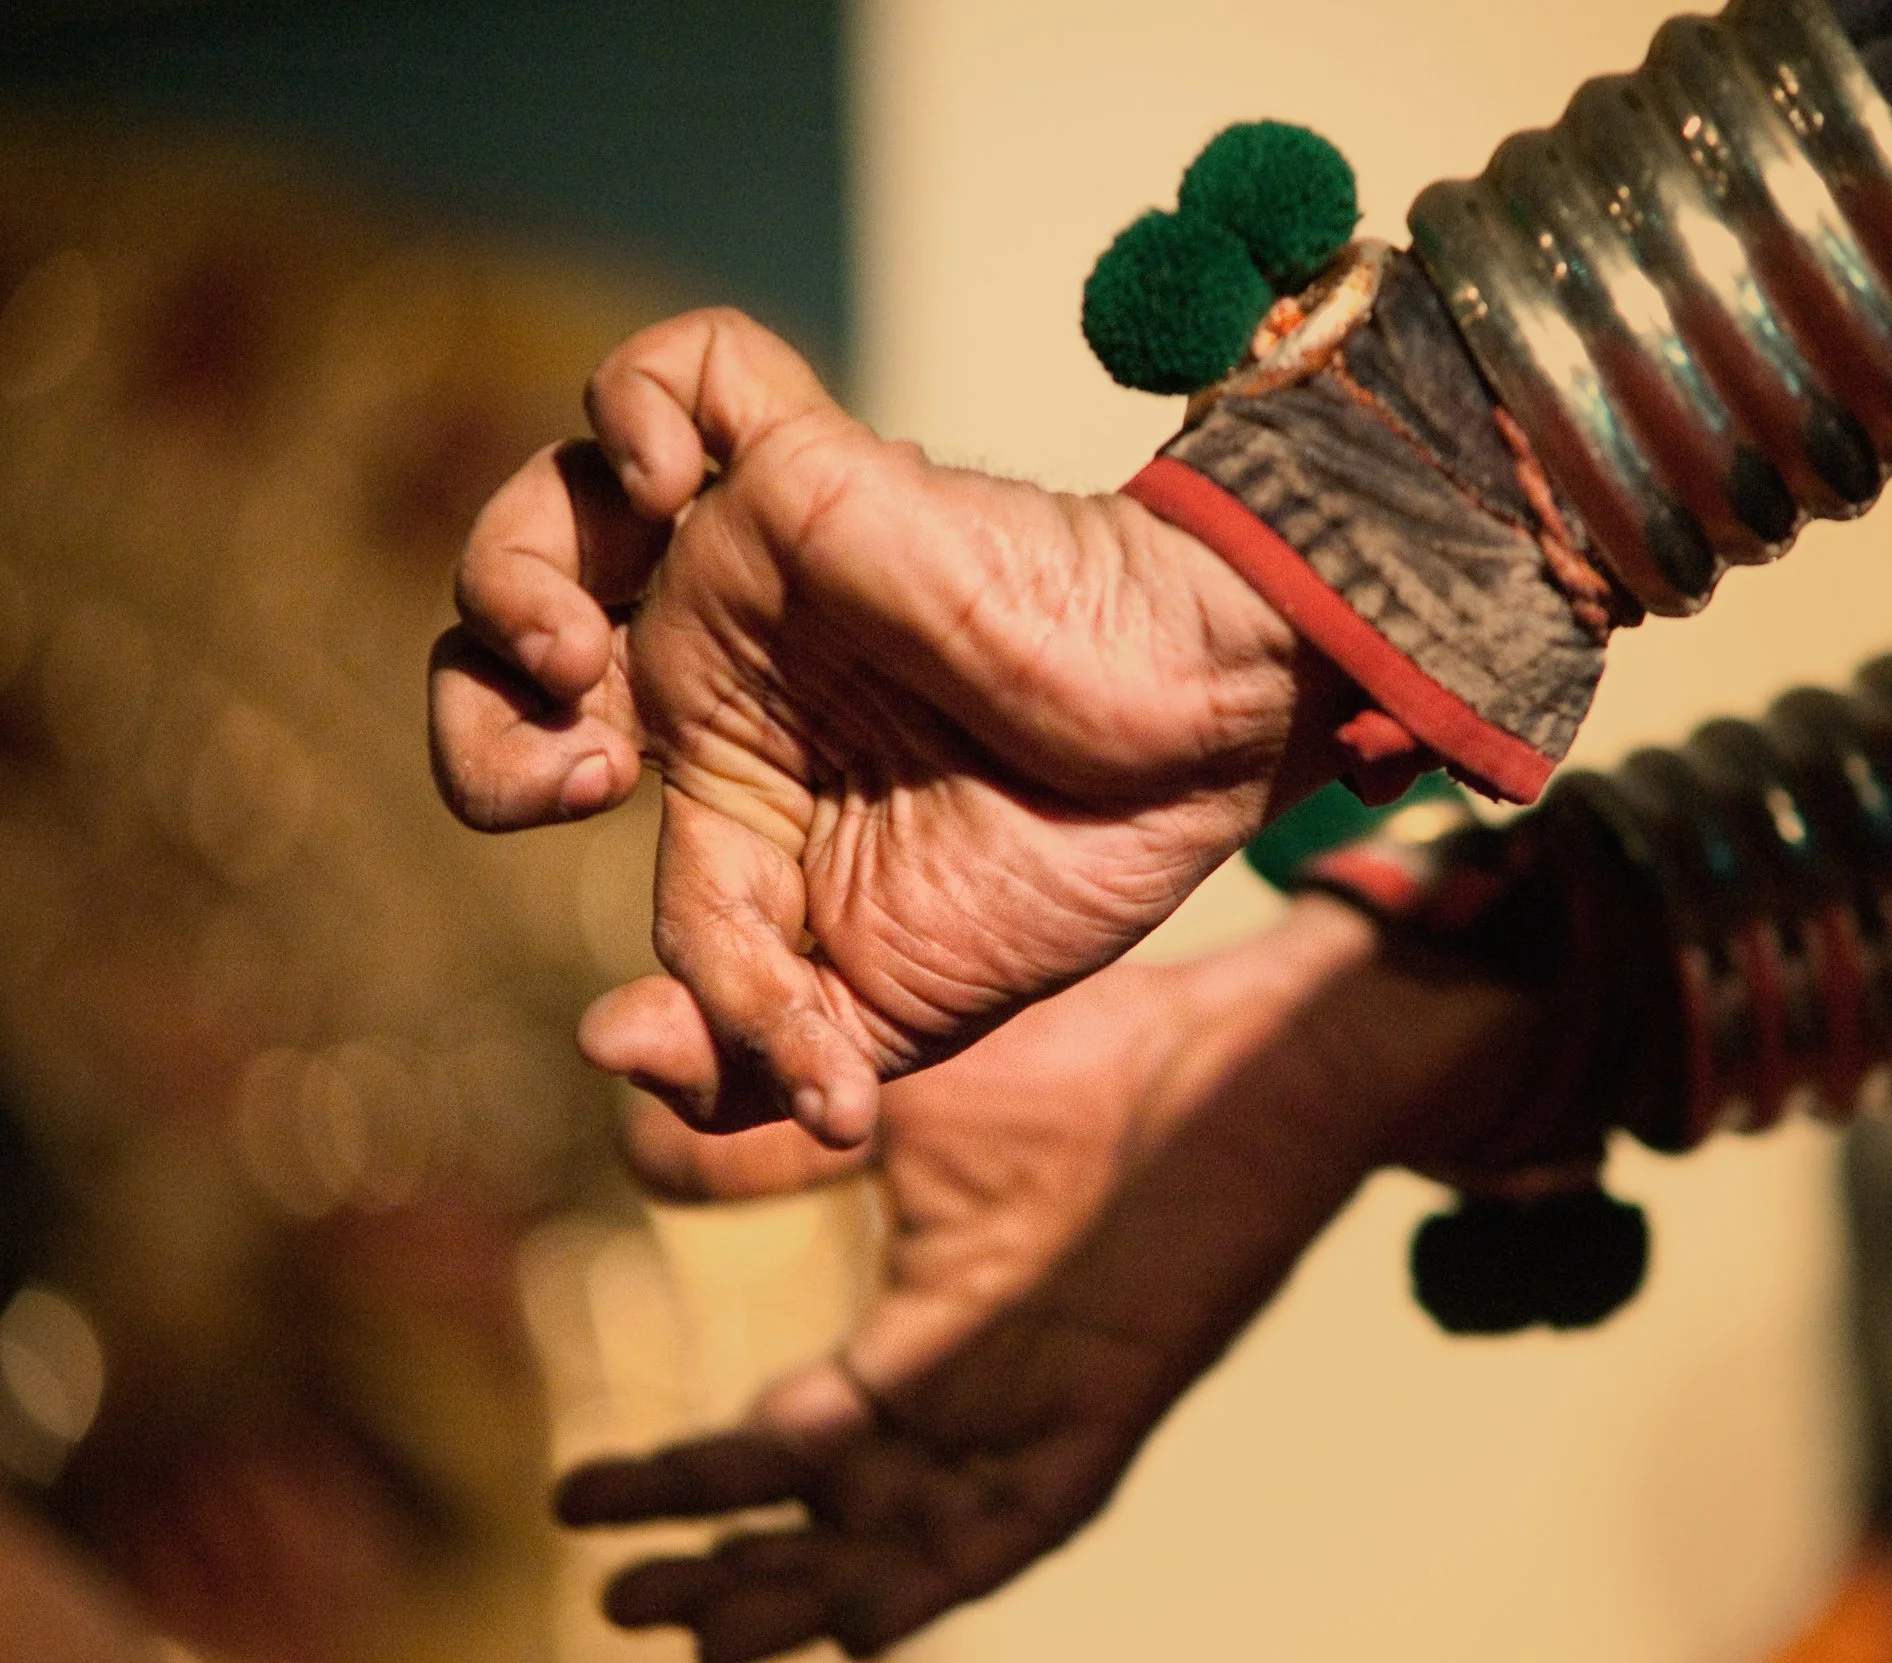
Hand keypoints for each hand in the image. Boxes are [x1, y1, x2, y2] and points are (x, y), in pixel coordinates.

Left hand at [428, 309, 1346, 1145]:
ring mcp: (760, 557)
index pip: (545, 788)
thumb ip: (751, 1052)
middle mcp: (720, 656)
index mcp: (723, 773)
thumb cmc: (1064, 869)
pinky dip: (641, 409)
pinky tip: (676, 490)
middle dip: (476, 722)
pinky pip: (687, 369)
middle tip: (592, 778)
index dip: (558, 857)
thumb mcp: (890, 1011)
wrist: (1197, 755)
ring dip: (506, 576)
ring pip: (558, 494)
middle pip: (498, 639)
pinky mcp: (813, 470)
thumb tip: (605, 1046)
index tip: (726, 959)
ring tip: (572, 656)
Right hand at [557, 899, 1530, 1661]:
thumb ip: (777, 1125)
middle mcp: (971, 1399)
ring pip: (909, 1545)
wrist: (1235, 1047)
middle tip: (623, 1604)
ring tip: (705, 1632)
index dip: (678, 1483)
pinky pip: (1021, 1522)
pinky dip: (943, 1572)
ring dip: (808, 1591)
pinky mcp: (1112, 1411)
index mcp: (919, 1338)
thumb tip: (627, 1111)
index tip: (571, 1498)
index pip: (781, 1442)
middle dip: (725, 1567)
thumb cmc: (1080, 1057)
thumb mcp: (889, 1096)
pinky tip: (863, 1621)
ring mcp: (1041, 1413)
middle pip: (828, 1518)